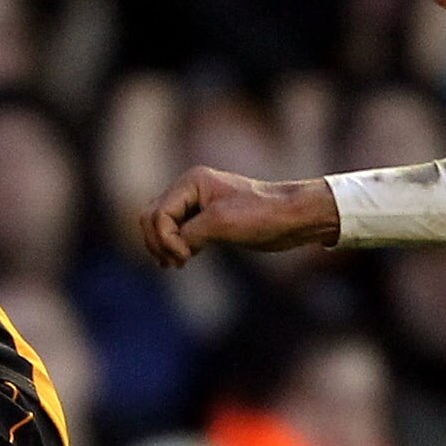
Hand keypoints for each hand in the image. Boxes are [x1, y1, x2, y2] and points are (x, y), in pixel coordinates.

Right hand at [138, 168, 339, 266]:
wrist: (293, 218)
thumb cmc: (262, 215)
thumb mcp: (220, 223)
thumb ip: (187, 234)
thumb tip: (170, 249)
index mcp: (192, 182)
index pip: (158, 213)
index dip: (165, 238)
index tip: (185, 256)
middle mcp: (191, 189)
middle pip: (151, 216)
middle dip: (158, 241)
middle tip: (177, 262)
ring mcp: (198, 204)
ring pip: (161, 225)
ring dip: (163, 245)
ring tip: (178, 263)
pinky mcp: (208, 220)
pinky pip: (177, 232)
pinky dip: (175, 246)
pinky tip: (184, 259)